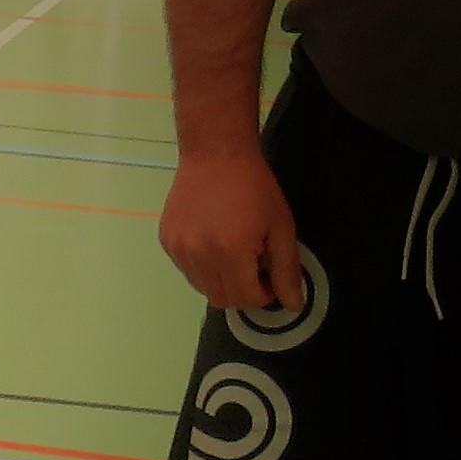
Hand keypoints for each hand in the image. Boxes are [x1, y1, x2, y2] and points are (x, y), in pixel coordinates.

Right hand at [160, 145, 303, 313]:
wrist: (216, 153)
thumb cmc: (254, 186)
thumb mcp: (281, 226)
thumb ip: (287, 270)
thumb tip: (293, 306)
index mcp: (231, 252)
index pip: (247, 300)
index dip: (264, 293)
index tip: (269, 273)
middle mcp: (200, 255)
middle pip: (223, 300)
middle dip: (243, 291)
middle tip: (252, 264)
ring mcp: (179, 249)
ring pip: (204, 288)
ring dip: (222, 280)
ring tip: (232, 251)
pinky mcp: (167, 241)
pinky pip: (188, 271)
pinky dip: (203, 267)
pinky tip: (213, 240)